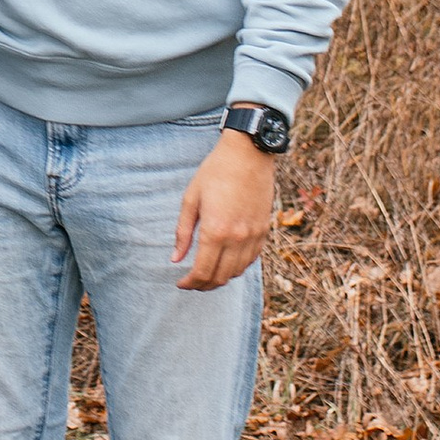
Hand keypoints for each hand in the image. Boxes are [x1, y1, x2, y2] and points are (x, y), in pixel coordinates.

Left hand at [173, 130, 276, 289]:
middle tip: (192, 283)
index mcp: (215, 230)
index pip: (202, 271)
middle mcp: (237, 238)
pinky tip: (226, 261)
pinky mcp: (264, 230)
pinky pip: (251, 260)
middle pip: (220, 277)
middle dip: (204, 285)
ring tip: (207, 274)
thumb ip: (183, 232)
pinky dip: (238, 267)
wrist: (248, 154)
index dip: (190, 283)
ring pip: (237, 272)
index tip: (180, 283)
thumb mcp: (191, 199)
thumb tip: (175, 259)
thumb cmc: (215, 172)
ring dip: (221, 278)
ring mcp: (253, 235)